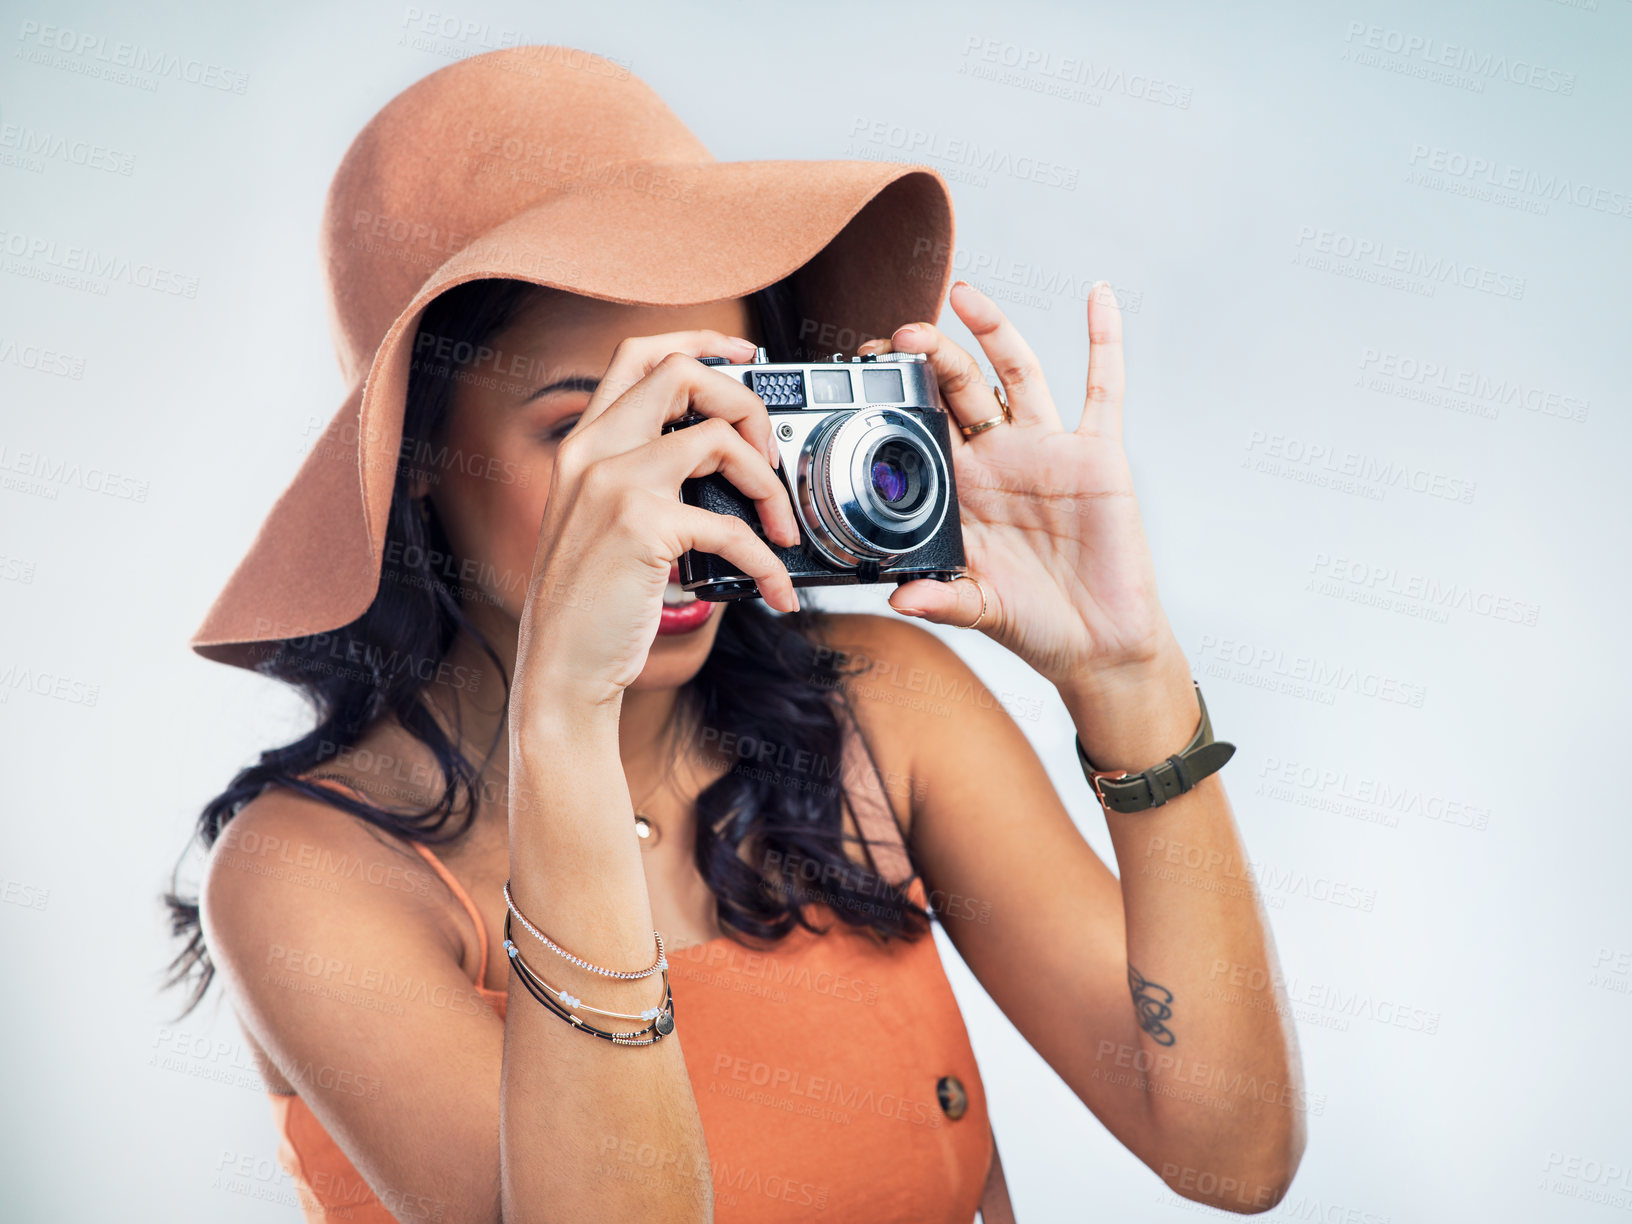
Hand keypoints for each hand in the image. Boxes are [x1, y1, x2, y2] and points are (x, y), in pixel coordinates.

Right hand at [510, 331, 801, 722]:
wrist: (560, 667)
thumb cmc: (591, 605)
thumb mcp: (604, 525)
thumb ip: (646, 483)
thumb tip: (729, 467)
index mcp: (583, 446)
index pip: (639, 356)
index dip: (699, 342)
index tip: (746, 355)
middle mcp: (592, 452)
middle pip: (682, 374)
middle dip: (745, 402)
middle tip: (770, 453)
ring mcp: (613, 484)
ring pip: (718, 438)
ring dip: (768, 483)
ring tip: (782, 527)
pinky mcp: (641, 526)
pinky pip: (732, 527)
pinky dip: (767, 561)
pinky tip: (776, 589)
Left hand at [870, 280, 1181, 694]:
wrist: (1097, 644)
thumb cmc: (1033, 625)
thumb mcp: (979, 610)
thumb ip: (942, 597)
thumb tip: (901, 597)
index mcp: (960, 489)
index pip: (921, 424)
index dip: (898, 393)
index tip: (868, 369)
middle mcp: (998, 459)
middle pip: (960, 387)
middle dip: (931, 356)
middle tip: (902, 333)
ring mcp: (1047, 450)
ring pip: (1017, 373)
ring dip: (993, 331)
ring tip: (965, 294)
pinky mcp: (1097, 455)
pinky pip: (1103, 388)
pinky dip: (1104, 340)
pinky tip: (1098, 297)